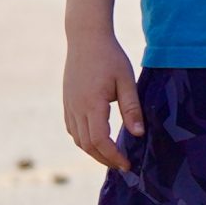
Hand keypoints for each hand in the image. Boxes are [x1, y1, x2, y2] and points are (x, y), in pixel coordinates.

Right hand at [63, 28, 141, 171]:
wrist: (85, 39)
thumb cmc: (110, 58)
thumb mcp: (126, 81)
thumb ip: (132, 108)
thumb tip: (138, 134)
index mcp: (91, 104)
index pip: (99, 140)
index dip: (113, 156)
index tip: (127, 164)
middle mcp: (76, 108)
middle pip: (87, 144)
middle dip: (104, 158)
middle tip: (122, 165)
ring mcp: (68, 105)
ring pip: (77, 139)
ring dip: (93, 151)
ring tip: (112, 156)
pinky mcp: (67, 102)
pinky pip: (73, 128)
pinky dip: (84, 140)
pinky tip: (98, 140)